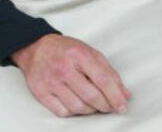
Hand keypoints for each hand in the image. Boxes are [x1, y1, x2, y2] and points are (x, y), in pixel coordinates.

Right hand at [11, 34, 129, 116]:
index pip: (102, 80)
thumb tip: (124, 94)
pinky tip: (78, 105)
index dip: (115, 96)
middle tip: (111, 107)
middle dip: (105, 105)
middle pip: (91, 96)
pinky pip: (62, 112)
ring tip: (95, 104)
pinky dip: (74, 112)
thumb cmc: (67, 50)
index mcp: (79, 55)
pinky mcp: (41, 93)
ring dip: (91, 110)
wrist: (36, 49)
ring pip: (77, 107)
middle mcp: (64, 69)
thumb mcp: (91, 53)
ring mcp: (51, 82)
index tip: (123, 106)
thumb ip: (109, 73)